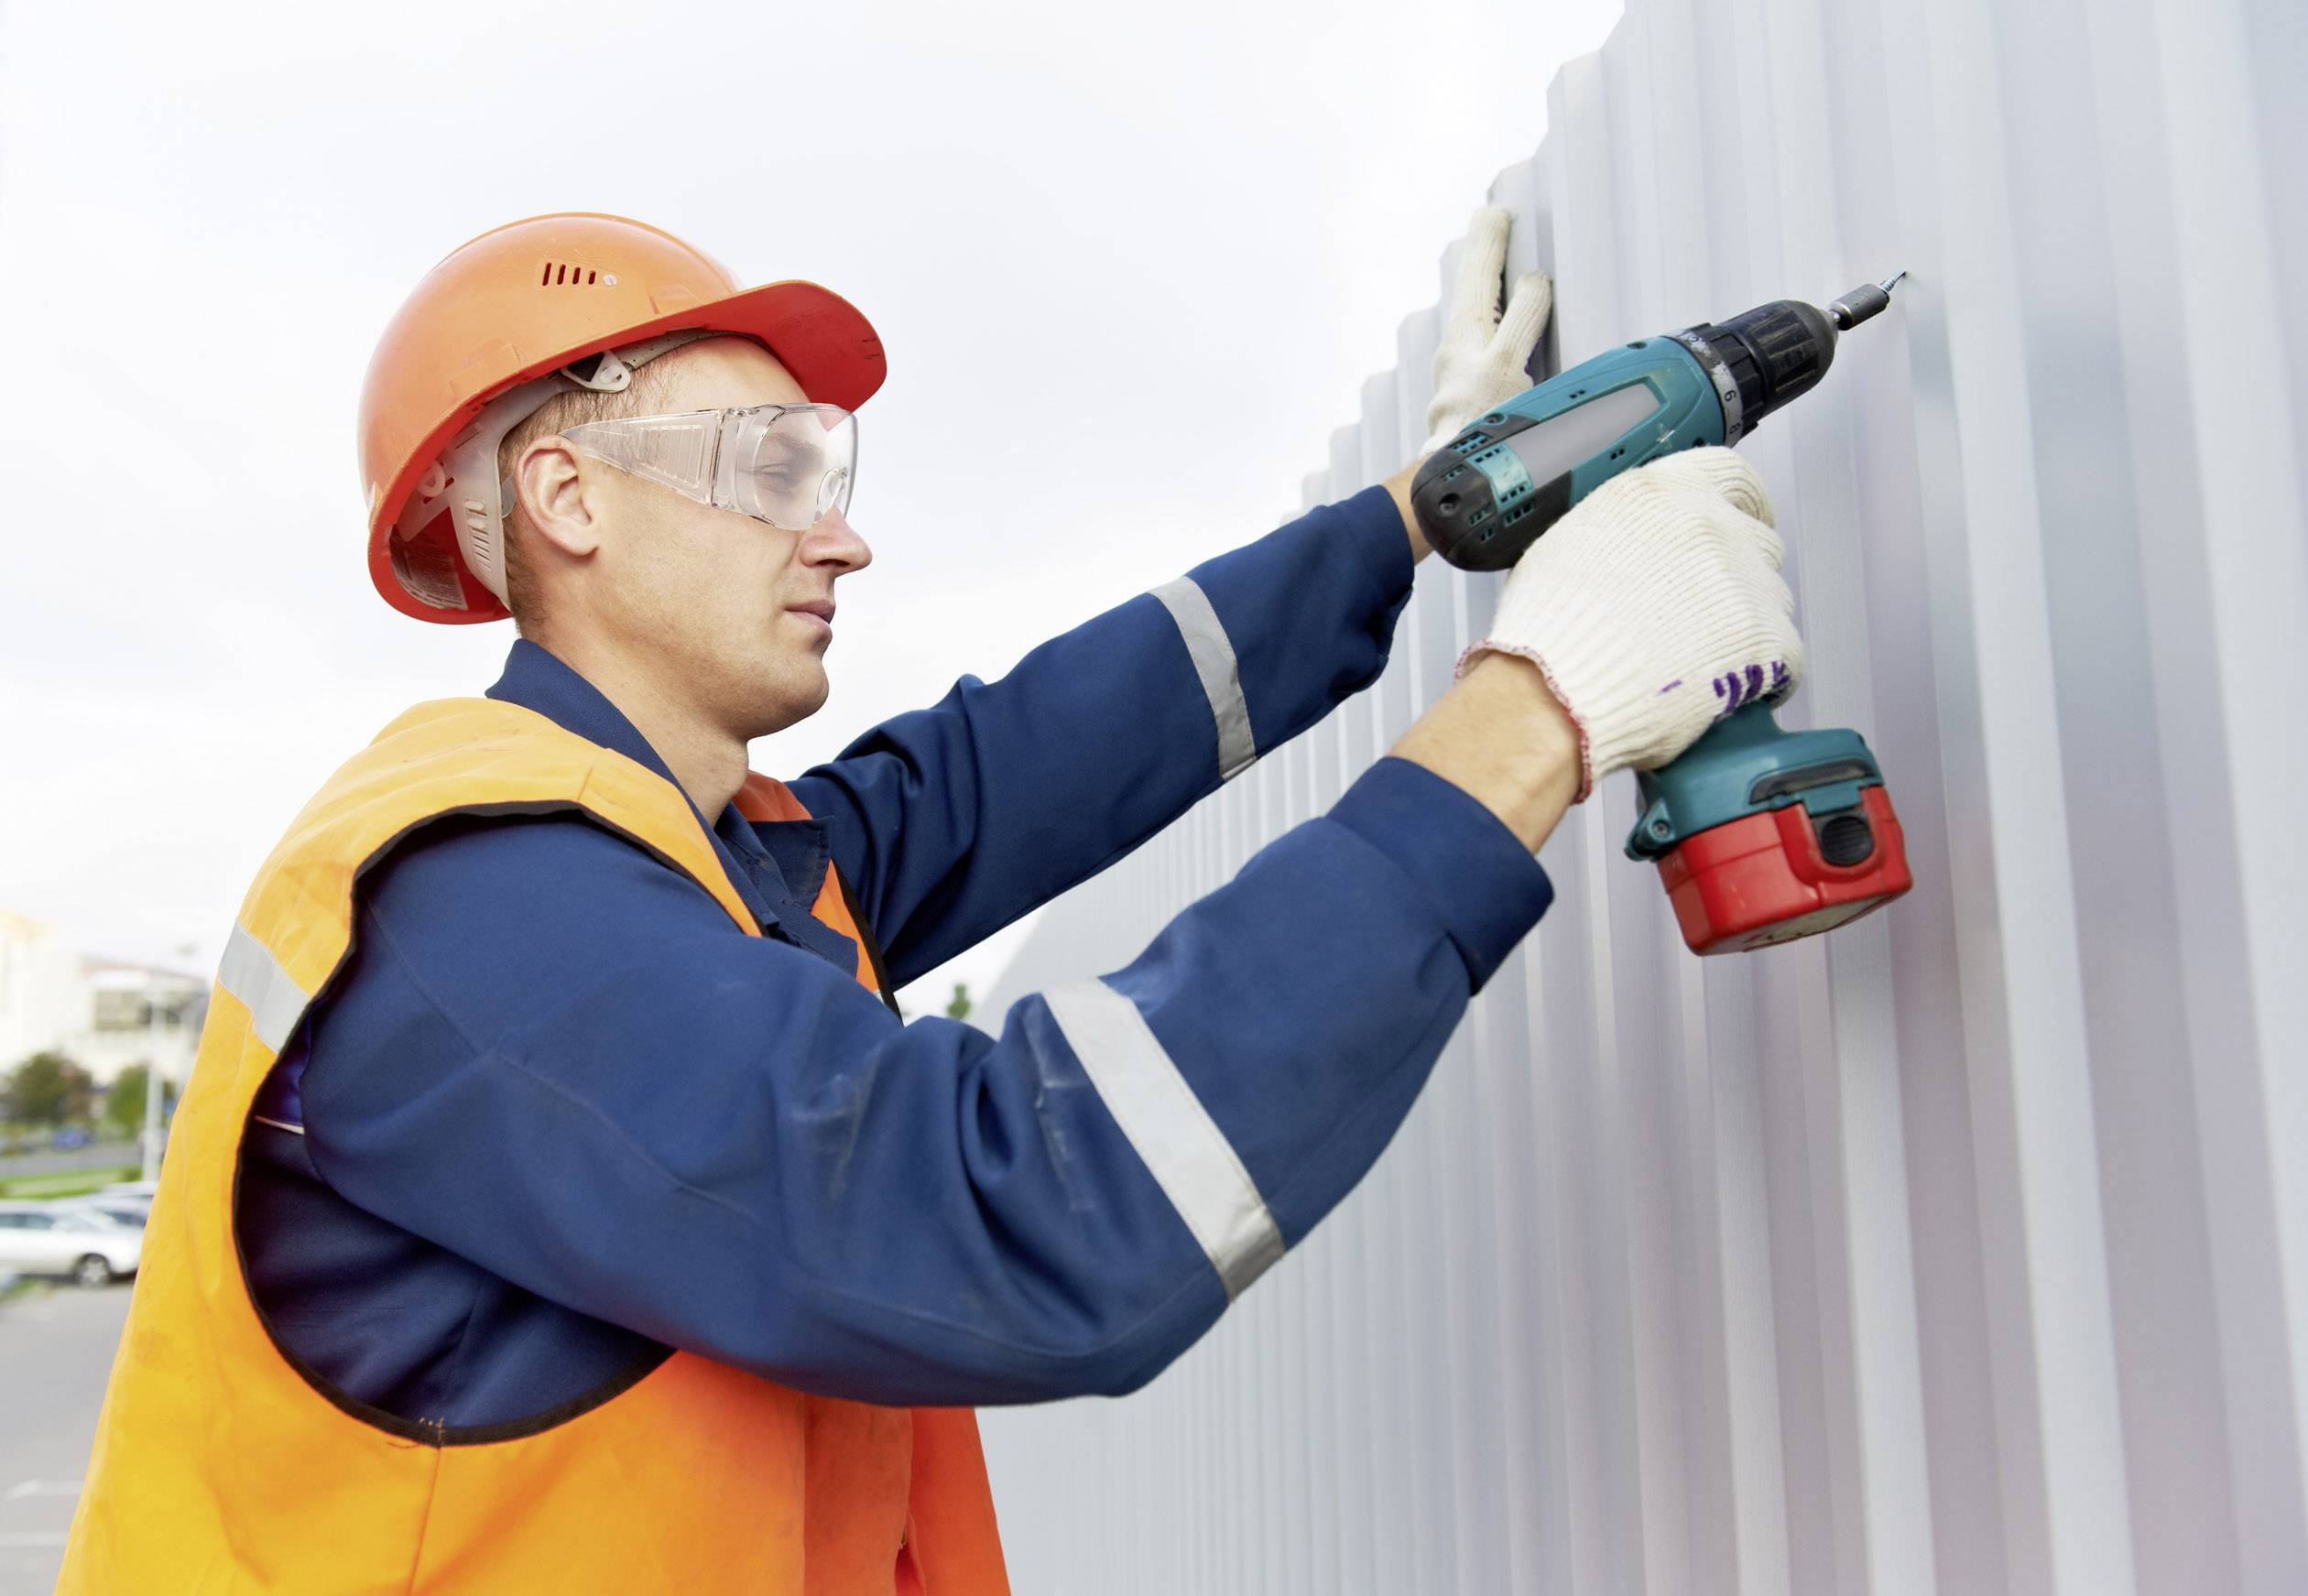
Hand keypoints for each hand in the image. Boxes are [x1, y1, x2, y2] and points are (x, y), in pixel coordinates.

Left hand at [1422, 206, 1552, 455]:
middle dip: (1484, 253)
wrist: (1460, 482)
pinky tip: (1497, 325)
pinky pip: (1483, 343)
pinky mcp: (1472, 396)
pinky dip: (1490, 319)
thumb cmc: (1482, 429)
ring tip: (1491, 258)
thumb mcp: (1507, 365)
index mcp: (1467, 335)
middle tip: (1491, 219)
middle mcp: (1459, 350)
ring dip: (1485, 285)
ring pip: (1476, 315)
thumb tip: (1536, 281)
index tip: (1499, 212)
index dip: (1492, 241)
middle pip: (1474, 289)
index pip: (1481, 273)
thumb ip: (1523, 319)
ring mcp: (1463, 373)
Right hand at [1457, 448, 1803, 801]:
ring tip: (1701, 657)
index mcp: (1662, 494)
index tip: (1746, 517)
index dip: (1745, 502)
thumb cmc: (1549, 632)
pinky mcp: (1765, 639)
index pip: (1732, 474)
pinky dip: (1763, 676)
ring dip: (1747, 623)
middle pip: (1757, 540)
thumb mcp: (1568, 545)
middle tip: (1709, 608)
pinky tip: (1727, 690)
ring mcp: (1743, 581)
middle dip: (1740, 573)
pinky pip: (1785, 657)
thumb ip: (1622, 530)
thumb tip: (1636, 546)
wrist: (1555, 692)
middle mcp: (1710, 526)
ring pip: (1772, 598)